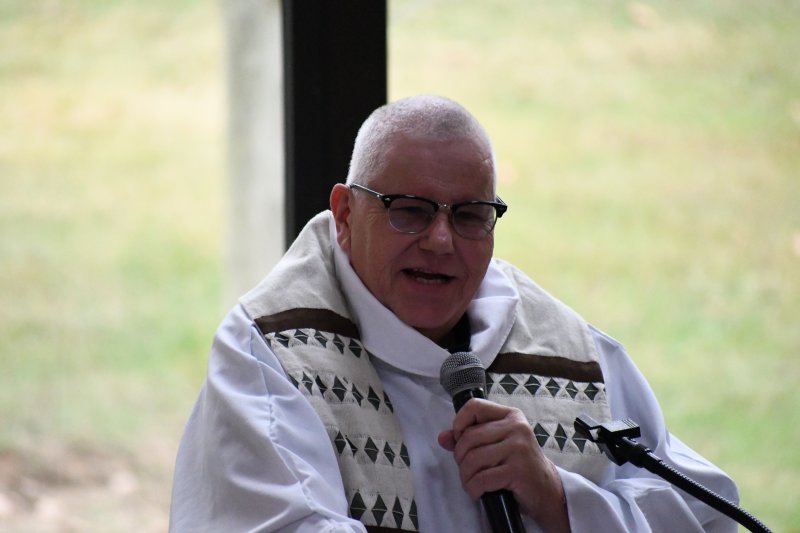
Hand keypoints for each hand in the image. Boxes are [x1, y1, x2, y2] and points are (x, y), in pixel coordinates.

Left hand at [437, 398, 569, 532]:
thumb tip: (443, 438)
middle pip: (469, 437)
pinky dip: (474, 488)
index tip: (459, 439)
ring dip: (466, 476)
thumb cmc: (518, 466)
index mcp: (510, 415)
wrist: (547, 490)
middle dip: (460, 458)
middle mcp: (516, 427)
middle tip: (466, 470)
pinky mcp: (518, 470)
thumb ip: (469, 438)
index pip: (474, 406)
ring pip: (473, 459)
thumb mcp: (496, 446)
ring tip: (472, 483)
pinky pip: (482, 478)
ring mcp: (519, 448)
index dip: (459, 423)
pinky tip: (478, 492)